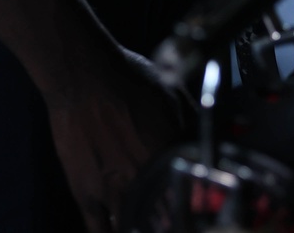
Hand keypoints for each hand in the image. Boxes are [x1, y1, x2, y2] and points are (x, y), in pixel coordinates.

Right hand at [45, 46, 193, 232]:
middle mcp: (143, 181)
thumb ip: (191, 124)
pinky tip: (115, 231)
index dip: (190, 207)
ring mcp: (113, 191)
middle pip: (161, 221)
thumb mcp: (171, 94)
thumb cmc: (127, 78)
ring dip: (140, 229)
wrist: (82, 75)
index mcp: (167, 159)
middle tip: (167, 218)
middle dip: (167, 222)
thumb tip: (210, 136)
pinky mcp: (86, 193)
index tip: (192, 209)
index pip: (188, 200)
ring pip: (130, 229)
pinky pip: (97, 230)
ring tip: (146, 226)